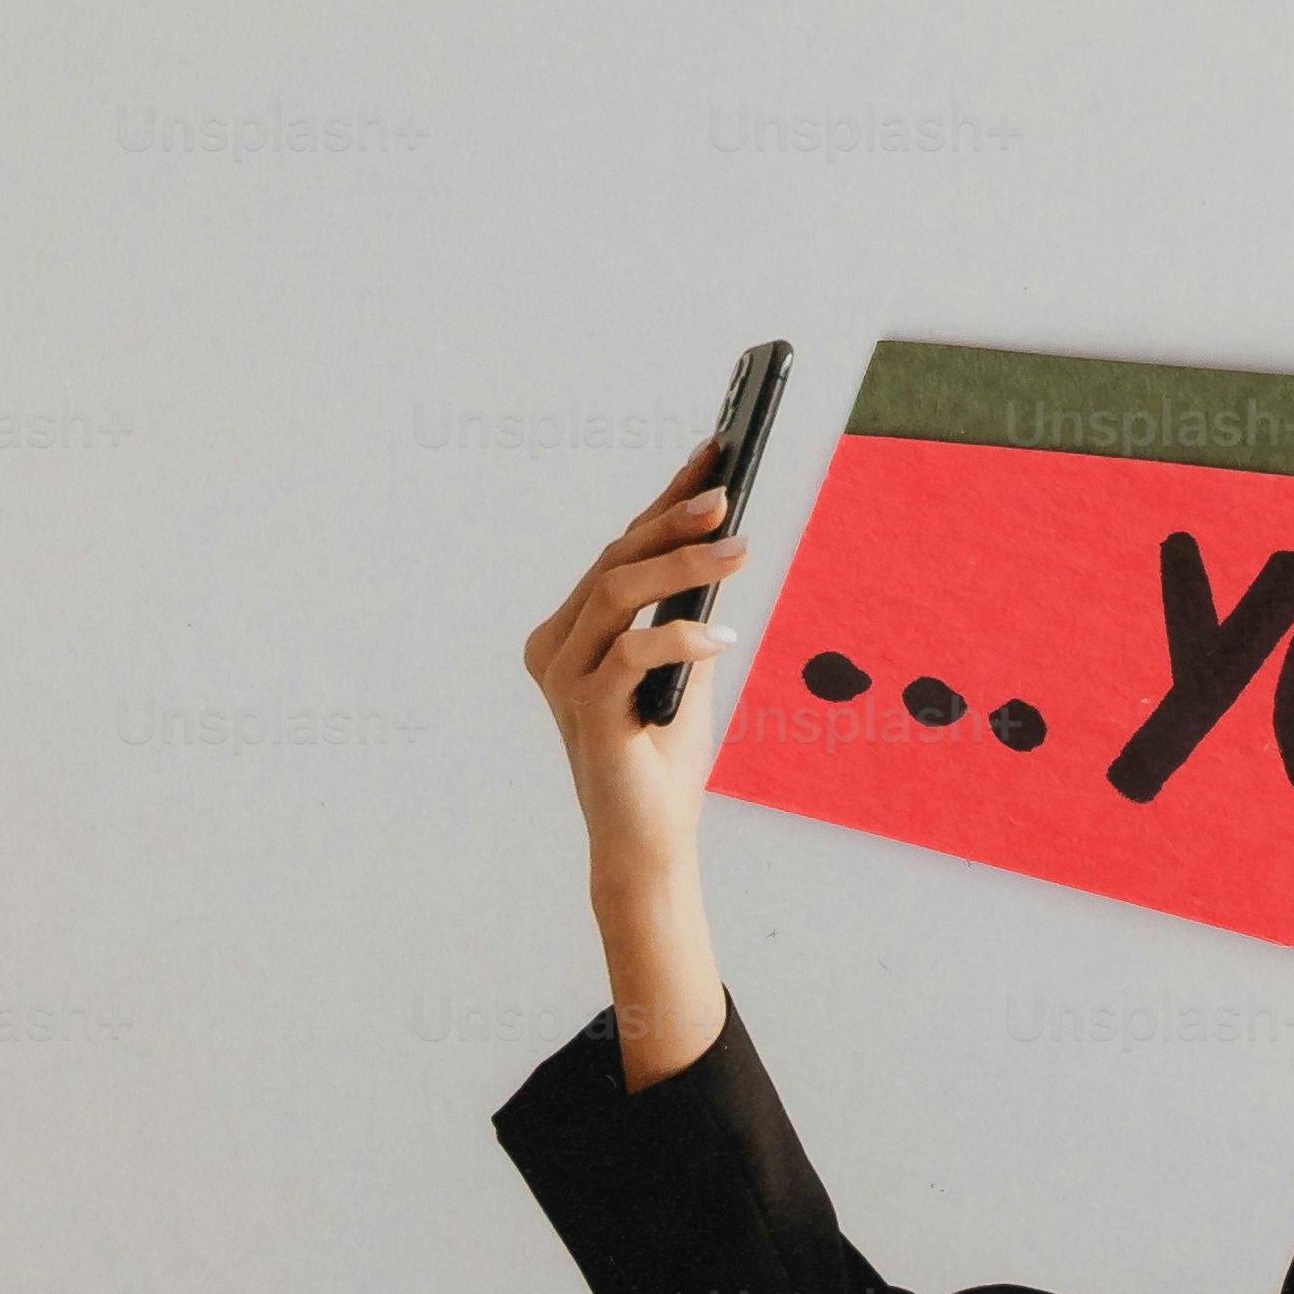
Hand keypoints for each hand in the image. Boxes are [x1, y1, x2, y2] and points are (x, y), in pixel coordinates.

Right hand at [519, 447, 751, 1083]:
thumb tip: (720, 544)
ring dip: (681, 567)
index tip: (713, 452)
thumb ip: (685, 613)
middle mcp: (556, 647)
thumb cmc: (663, 758)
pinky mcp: (585, 712)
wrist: (649, 841)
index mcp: (571, 632)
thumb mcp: (684, 670)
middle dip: (673, 520)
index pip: (620, 549)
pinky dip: (678, 639)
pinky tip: (722, 634)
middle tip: (727, 492)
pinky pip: (630, 654)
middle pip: (615, 562)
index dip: (665, 498)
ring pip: (618, 595)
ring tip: (737, 548)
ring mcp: (563, 678)